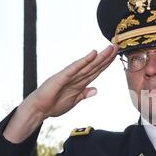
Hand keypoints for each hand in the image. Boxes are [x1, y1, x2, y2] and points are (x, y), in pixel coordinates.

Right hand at [3, 44, 117, 142]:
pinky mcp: (61, 78)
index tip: (116, 56)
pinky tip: (92, 54)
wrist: (38, 109)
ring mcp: (69, 76)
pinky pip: (75, 69)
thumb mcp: (74, 101)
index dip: (106, 63)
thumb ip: (84, 94)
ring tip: (110, 48)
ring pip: (88, 65)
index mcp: (80, 82)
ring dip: (99, 57)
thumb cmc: (53, 104)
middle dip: (106, 57)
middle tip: (117, 46)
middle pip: (94, 65)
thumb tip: (95, 90)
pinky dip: (83, 61)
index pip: (96, 71)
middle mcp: (76, 77)